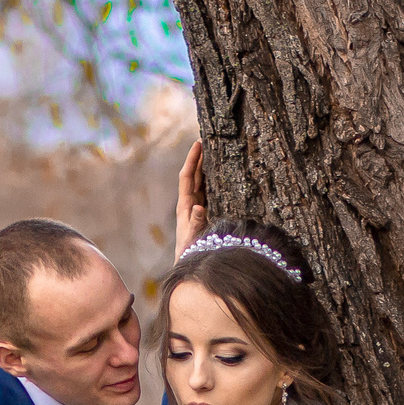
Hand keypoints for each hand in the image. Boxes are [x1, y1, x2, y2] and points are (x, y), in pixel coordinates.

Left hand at [174, 140, 207, 258]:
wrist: (188, 265)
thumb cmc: (190, 253)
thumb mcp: (193, 239)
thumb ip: (196, 223)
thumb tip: (198, 207)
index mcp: (184, 206)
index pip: (187, 177)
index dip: (192, 159)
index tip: (198, 143)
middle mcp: (189, 204)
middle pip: (193, 175)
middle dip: (198, 158)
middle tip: (206, 139)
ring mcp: (196, 207)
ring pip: (201, 182)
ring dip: (205, 166)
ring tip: (212, 150)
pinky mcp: (204, 213)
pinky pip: (208, 191)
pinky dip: (212, 179)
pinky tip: (219, 172)